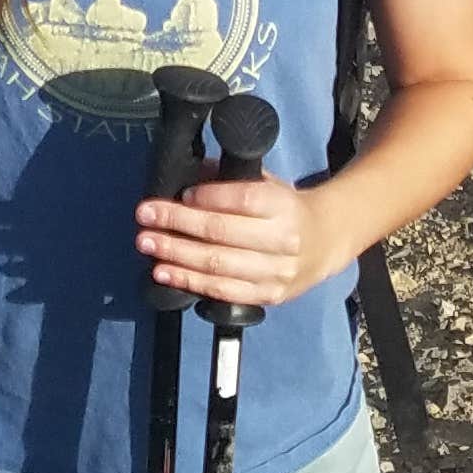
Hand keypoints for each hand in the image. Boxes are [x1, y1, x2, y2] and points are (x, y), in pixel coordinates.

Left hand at [134, 168, 343, 312]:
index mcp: (282, 204)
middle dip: (177, 225)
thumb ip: (232, 180)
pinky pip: (223, 292)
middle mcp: (281, 240)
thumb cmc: (288, 207)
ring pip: (218, 265)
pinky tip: (165, 273)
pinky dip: (190, 282)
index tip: (179, 195)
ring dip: (176, 255)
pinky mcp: (268, 296)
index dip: (207, 198)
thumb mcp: (268, 183)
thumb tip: (190, 176)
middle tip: (145, 217)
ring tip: (148, 245)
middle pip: (222, 233)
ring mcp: (275, 272)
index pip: (241, 200)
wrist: (327, 241)